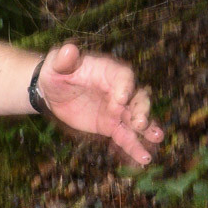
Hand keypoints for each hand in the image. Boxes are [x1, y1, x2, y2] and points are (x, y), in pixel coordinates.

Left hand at [38, 43, 162, 165]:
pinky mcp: (111, 125)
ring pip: (136, 118)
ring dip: (147, 128)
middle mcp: (119, 90)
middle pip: (138, 98)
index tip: (120, 100)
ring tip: (155, 138)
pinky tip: (144, 158)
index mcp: (108, 71)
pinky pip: (125, 136)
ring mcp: (117, 109)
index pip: (123, 76)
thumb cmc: (56, 72)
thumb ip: (64, 59)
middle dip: (141, 110)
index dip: (124, 87)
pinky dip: (135, 147)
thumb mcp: (56, 64)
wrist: (52, 91)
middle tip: (139, 123)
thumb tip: (69, 49)